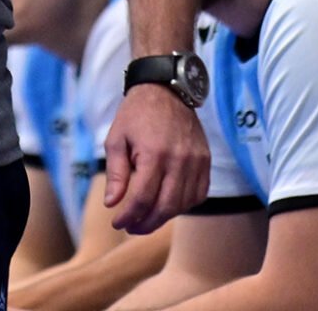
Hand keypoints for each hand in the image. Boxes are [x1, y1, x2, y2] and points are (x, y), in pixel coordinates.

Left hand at [103, 84, 208, 233]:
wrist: (166, 90)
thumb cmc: (136, 114)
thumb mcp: (116, 139)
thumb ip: (116, 173)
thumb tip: (112, 203)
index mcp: (154, 154)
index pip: (142, 198)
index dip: (128, 216)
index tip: (117, 223)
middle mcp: (179, 160)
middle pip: (166, 207)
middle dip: (146, 223)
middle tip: (130, 228)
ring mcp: (196, 162)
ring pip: (183, 204)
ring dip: (164, 217)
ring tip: (145, 219)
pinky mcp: (206, 162)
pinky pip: (199, 194)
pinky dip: (183, 205)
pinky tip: (167, 206)